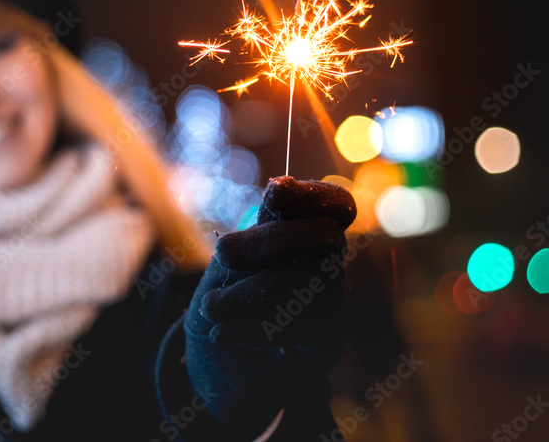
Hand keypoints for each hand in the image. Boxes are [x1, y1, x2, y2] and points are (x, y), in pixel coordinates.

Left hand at [183, 176, 355, 436]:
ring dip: (249, 295)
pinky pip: (306, 329)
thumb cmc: (226, 299)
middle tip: (223, 252)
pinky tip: (221, 334)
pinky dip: (253, 329)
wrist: (217, 364)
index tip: (275, 193)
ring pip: (311, 284)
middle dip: (272, 241)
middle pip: (327, 238)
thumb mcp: (233, 256)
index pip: (338, 206)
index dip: (315, 195)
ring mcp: (333, 305)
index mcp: (309, 234)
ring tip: (211, 307)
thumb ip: (261, 225)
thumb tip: (281, 184)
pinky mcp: (328, 344)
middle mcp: (329, 266)